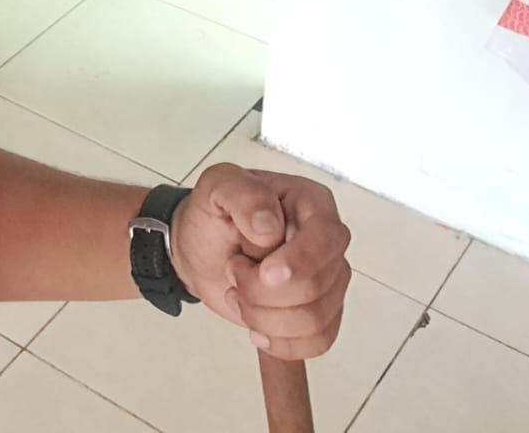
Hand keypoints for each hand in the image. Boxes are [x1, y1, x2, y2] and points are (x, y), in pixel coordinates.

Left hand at [170, 165, 350, 359]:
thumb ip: (242, 194)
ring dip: (263, 317)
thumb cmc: (213, 217)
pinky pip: (316, 343)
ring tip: (240, 292)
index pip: (327, 238)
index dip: (298, 263)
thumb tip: (269, 225)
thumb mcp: (216, 187)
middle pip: (317, 286)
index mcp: (312, 203)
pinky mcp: (319, 314)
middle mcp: (326, 243)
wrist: (201, 251)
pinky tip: (257, 325)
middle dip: (262, 292)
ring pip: (314, 320)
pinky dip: (279, 342)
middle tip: (234, 269)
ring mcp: (327, 281)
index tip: (263, 272)